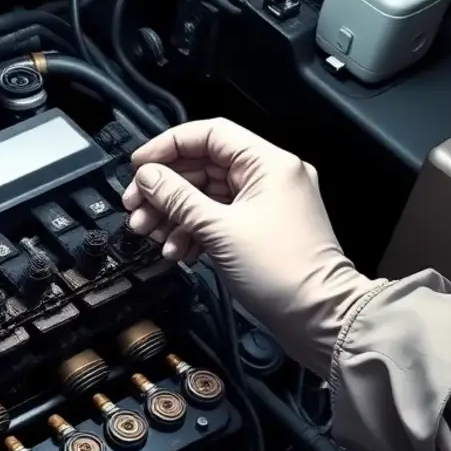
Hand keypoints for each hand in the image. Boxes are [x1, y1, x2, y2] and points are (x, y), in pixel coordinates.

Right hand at [121, 118, 375, 374]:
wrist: (316, 316)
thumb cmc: (282, 271)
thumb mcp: (218, 229)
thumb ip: (177, 198)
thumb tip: (148, 176)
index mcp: (268, 163)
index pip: (209, 134)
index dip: (168, 146)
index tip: (139, 166)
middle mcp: (269, 177)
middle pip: (202, 167)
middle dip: (164, 189)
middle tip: (135, 207)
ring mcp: (264, 204)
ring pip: (205, 196)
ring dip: (172, 214)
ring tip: (149, 233)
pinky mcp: (258, 230)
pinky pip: (216, 219)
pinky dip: (192, 231)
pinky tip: (176, 251)